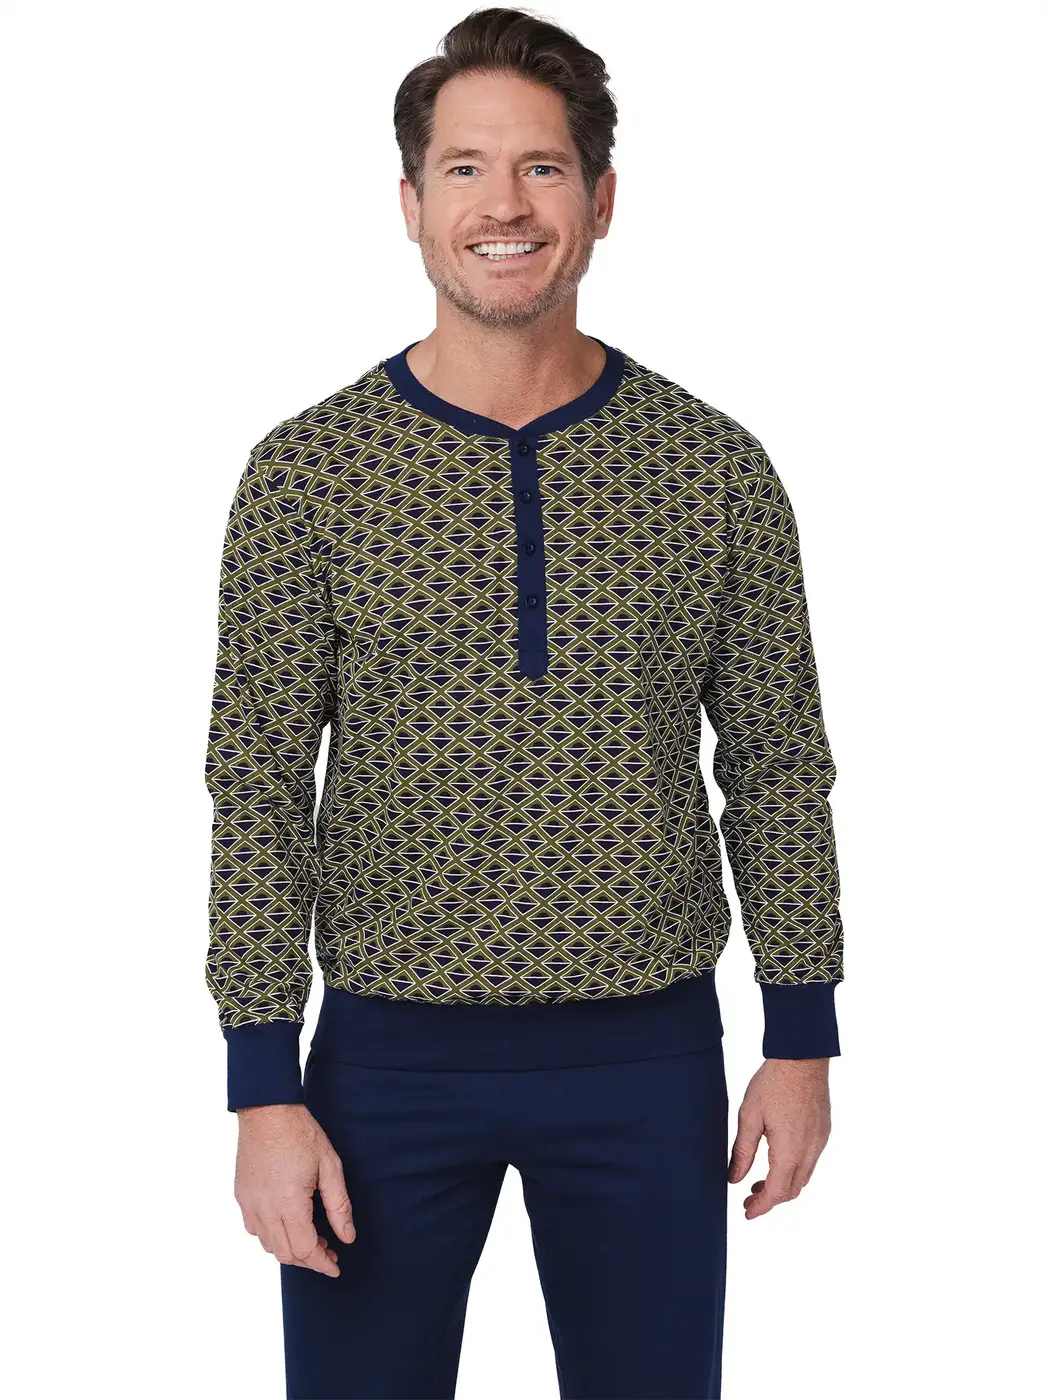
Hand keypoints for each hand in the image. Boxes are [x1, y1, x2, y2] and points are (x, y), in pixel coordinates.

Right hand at [233, 1103, 355, 1274]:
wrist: (267, 1110)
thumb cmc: (301, 1134)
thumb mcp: (330, 1166)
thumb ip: (339, 1206)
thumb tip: (347, 1237)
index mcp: (288, 1203)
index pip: (304, 1250)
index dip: (321, 1263)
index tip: (335, 1267)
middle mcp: (264, 1209)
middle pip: (285, 1254)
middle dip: (308, 1259)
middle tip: (328, 1248)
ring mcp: (249, 1203)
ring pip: (268, 1245)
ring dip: (290, 1248)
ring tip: (311, 1236)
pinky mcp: (241, 1196)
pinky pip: (254, 1229)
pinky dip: (272, 1236)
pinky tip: (287, 1222)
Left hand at [728, 1058, 830, 1217]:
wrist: (802, 1057)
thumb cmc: (773, 1083)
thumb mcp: (749, 1117)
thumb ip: (742, 1152)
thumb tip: (734, 1179)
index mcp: (790, 1150)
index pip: (776, 1192)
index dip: (761, 1206)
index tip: (747, 1212)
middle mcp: (810, 1151)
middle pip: (792, 1190)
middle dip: (771, 1199)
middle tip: (749, 1198)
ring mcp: (820, 1141)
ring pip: (803, 1177)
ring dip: (783, 1185)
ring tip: (760, 1182)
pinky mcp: (823, 1131)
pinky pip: (811, 1161)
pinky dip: (794, 1170)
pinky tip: (778, 1160)